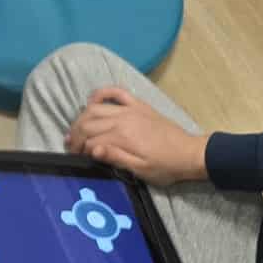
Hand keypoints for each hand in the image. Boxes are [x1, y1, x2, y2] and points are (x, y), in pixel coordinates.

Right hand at [66, 86, 209, 183]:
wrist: (190, 153)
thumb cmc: (166, 166)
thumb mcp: (140, 170)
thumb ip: (115, 158)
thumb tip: (92, 150)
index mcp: (122, 136)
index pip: (90, 140)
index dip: (80, 150)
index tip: (77, 158)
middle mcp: (122, 118)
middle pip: (88, 122)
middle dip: (75, 134)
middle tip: (71, 146)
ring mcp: (130, 109)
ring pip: (95, 108)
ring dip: (81, 118)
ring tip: (77, 130)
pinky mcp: (138, 105)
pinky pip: (115, 92)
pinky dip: (101, 93)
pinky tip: (91, 101)